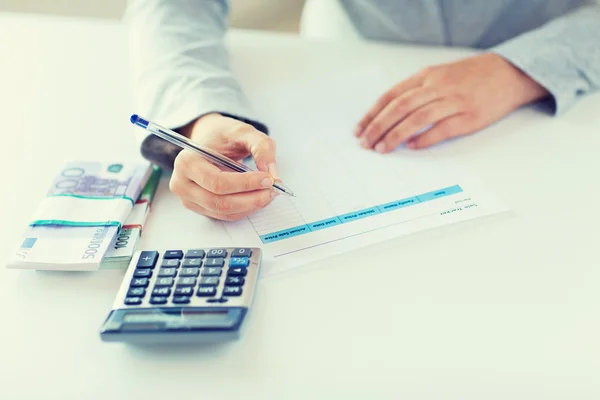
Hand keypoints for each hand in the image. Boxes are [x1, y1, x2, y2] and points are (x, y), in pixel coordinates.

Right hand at [169, 113, 278, 220]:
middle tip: (273, 190)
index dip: (245, 184)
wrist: (210, 141)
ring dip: (251, 206)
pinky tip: (257, 198)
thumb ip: (261, 148)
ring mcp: (189, 199)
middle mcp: (182, 183)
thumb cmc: (223, 136)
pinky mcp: (200, 208)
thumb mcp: (244, 132)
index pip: (217, 182)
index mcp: (187, 162)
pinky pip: (225, 215)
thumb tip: (273, 174)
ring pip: (224, 212)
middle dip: (251, 199)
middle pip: (220, 202)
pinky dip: (245, 209)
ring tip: (268, 194)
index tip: (268, 179)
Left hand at [355, 53, 548, 151]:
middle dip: (379, 127)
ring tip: (383, 148)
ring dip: (396, 135)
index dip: (373, 114)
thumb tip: (388, 115)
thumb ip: (416, 91)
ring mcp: (455, 101)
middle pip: (400, 107)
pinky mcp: (470, 117)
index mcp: (427, 75)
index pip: (392, 95)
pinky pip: (442, 129)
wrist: (510, 73)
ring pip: (417, 118)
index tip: (360, 129)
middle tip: (366, 143)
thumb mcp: (439, 74)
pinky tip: (411, 147)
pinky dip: (424, 139)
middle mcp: (438, 86)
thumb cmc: (470, 76)